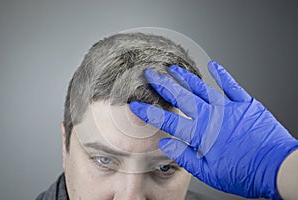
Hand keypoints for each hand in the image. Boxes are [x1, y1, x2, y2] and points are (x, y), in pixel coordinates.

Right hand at [129, 61, 297, 198]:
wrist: (276, 167)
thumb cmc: (244, 172)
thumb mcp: (208, 172)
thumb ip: (184, 156)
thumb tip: (167, 143)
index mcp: (201, 134)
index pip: (168, 121)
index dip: (149, 112)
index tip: (136, 104)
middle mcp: (212, 116)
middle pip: (182, 97)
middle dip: (163, 85)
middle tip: (151, 74)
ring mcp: (228, 108)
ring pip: (202, 88)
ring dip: (186, 77)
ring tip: (173, 68)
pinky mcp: (245, 103)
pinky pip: (231, 86)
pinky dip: (222, 75)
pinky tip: (214, 66)